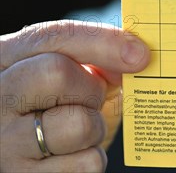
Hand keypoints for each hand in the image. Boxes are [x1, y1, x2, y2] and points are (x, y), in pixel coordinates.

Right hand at [0, 20, 149, 171]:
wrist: (15, 151)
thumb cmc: (44, 104)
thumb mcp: (52, 71)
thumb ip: (86, 56)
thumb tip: (135, 57)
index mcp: (2, 60)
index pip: (51, 37)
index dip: (102, 42)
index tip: (140, 54)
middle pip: (58, 73)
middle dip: (90, 87)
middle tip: (90, 100)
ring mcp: (3, 143)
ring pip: (79, 124)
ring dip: (95, 128)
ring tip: (77, 130)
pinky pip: (85, 164)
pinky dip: (90, 159)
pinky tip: (69, 155)